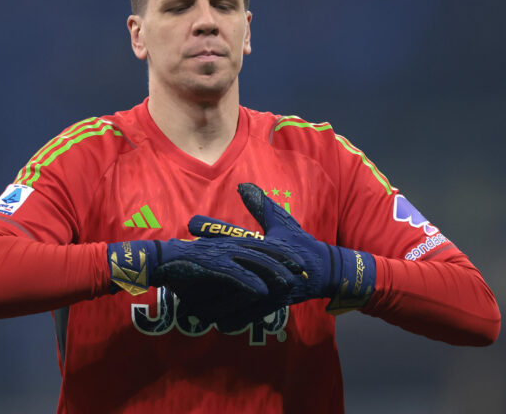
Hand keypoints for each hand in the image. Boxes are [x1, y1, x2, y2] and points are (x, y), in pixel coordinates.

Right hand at [107, 234, 296, 322]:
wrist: (158, 260)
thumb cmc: (182, 264)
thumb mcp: (208, 264)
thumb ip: (224, 269)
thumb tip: (236, 282)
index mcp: (228, 242)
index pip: (259, 243)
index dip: (279, 251)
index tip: (297, 259)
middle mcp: (227, 244)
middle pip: (262, 250)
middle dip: (284, 259)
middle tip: (303, 269)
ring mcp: (220, 253)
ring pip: (253, 261)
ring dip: (272, 272)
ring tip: (289, 282)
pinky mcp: (211, 265)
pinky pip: (235, 274)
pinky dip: (250, 282)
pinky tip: (263, 292)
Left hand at [189, 183, 375, 324]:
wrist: (326, 273)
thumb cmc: (300, 245)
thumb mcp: (282, 222)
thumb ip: (261, 206)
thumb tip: (243, 185)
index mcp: (264, 243)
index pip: (234, 233)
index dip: (212, 228)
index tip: (191, 223)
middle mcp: (263, 264)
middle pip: (227, 264)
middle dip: (202, 264)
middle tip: (179, 260)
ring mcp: (266, 286)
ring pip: (232, 293)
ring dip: (209, 295)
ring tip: (183, 295)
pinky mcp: (270, 305)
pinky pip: (245, 314)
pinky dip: (227, 317)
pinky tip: (208, 319)